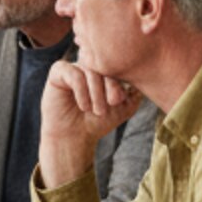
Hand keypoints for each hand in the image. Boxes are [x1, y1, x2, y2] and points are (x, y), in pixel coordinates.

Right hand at [40, 60, 142, 189]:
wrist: (74, 136)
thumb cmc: (97, 122)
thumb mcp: (125, 107)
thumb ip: (136, 92)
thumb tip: (144, 76)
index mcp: (105, 70)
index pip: (118, 65)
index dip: (121, 80)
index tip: (120, 100)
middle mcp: (89, 66)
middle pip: (105, 65)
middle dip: (111, 86)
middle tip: (112, 104)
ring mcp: (74, 67)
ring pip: (90, 70)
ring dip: (96, 92)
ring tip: (97, 110)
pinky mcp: (58, 72)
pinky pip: (73, 74)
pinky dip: (81, 91)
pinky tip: (83, 106)